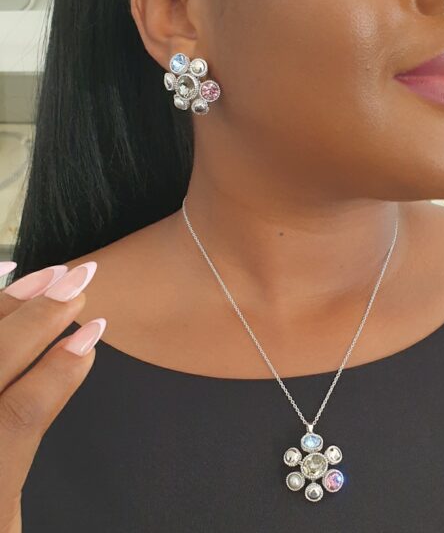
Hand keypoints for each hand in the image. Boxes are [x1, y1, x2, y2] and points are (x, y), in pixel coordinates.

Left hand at [0, 261, 104, 532]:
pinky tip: (5, 276)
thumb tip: (75, 356)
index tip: (95, 332)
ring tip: (48, 276)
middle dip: (39, 319)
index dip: (60, 372)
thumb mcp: (4, 508)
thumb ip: (26, 429)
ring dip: (8, 303)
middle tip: (78, 284)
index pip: (18, 416)